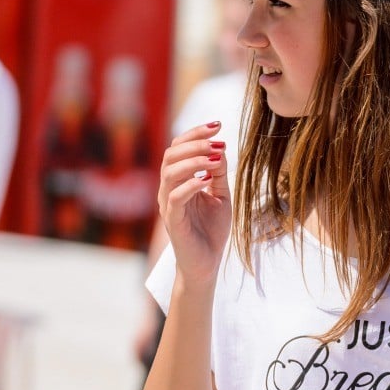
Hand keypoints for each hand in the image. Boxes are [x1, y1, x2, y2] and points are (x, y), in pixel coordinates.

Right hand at [158, 122, 231, 285]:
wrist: (207, 264)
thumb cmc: (211, 231)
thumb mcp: (220, 196)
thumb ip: (218, 174)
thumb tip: (220, 148)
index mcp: (178, 181)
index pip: (178, 148)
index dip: (195, 134)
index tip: (218, 124)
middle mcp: (168, 190)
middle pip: (171, 155)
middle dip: (195, 143)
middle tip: (218, 140)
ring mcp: (168, 205)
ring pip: (170, 173)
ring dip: (194, 161)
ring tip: (216, 158)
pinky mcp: (173, 221)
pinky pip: (175, 198)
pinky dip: (190, 186)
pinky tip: (206, 181)